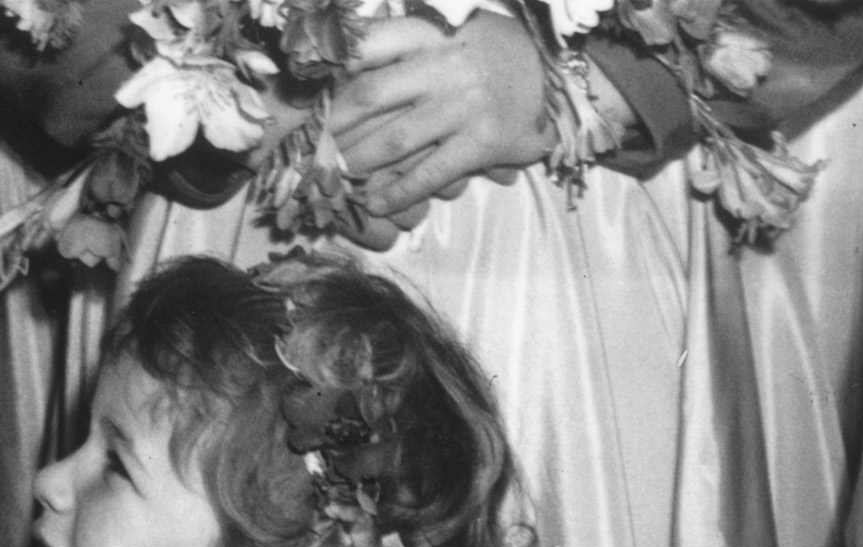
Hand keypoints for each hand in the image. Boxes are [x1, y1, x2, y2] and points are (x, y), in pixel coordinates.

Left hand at [326, 10, 555, 241]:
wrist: (556, 72)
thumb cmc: (491, 51)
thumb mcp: (453, 28)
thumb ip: (407, 41)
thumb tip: (344, 52)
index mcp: (435, 32)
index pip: (373, 41)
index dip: (335, 64)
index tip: (307, 84)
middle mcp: (446, 65)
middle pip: (371, 95)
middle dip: (334, 124)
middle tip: (309, 144)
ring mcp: (464, 105)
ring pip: (394, 139)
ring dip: (357, 162)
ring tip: (333, 177)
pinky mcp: (482, 141)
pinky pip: (430, 172)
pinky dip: (398, 191)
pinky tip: (374, 202)